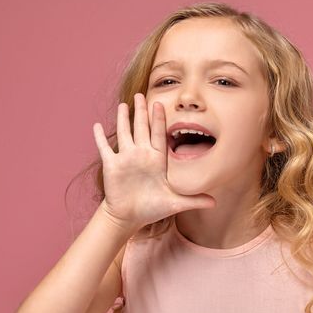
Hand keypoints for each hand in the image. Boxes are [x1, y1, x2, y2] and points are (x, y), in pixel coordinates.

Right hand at [92, 93, 215, 232]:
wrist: (129, 217)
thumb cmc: (151, 209)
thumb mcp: (175, 203)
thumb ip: (194, 200)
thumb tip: (215, 202)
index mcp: (157, 160)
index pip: (159, 135)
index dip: (158, 120)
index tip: (160, 104)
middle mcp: (141, 155)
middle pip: (141, 128)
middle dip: (141, 112)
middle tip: (141, 95)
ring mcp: (126, 159)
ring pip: (124, 133)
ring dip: (123, 119)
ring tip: (122, 105)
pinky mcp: (112, 165)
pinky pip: (105, 148)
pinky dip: (100, 137)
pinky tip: (96, 125)